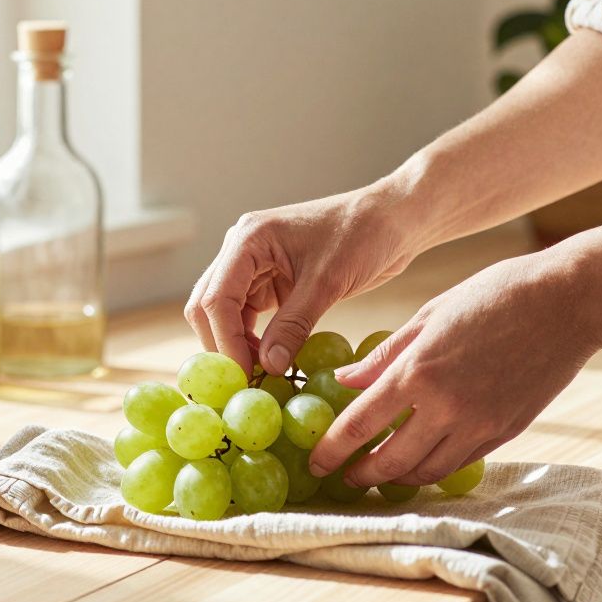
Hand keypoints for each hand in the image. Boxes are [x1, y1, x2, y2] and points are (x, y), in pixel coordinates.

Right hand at [185, 178, 428, 376]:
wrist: (392, 220)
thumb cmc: (363, 235)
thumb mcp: (327, 283)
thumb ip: (293, 325)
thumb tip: (269, 367)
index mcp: (248, 239)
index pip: (216, 298)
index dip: (225, 340)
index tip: (244, 375)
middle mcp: (241, 250)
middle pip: (209, 306)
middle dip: (223, 344)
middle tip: (245, 381)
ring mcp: (254, 265)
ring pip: (225, 314)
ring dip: (237, 345)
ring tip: (259, 375)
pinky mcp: (270, 280)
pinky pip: (248, 315)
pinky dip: (253, 340)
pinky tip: (269, 360)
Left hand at [309, 250, 601, 486]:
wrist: (567, 302)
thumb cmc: (495, 295)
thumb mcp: (429, 315)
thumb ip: (384, 356)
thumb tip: (344, 381)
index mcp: (417, 372)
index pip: (359, 425)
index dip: (331, 450)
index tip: (315, 462)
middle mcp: (445, 407)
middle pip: (389, 462)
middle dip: (360, 475)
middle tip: (344, 476)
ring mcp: (478, 425)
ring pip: (425, 471)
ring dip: (396, 478)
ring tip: (379, 471)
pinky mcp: (504, 432)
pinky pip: (458, 463)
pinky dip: (432, 467)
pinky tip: (419, 459)